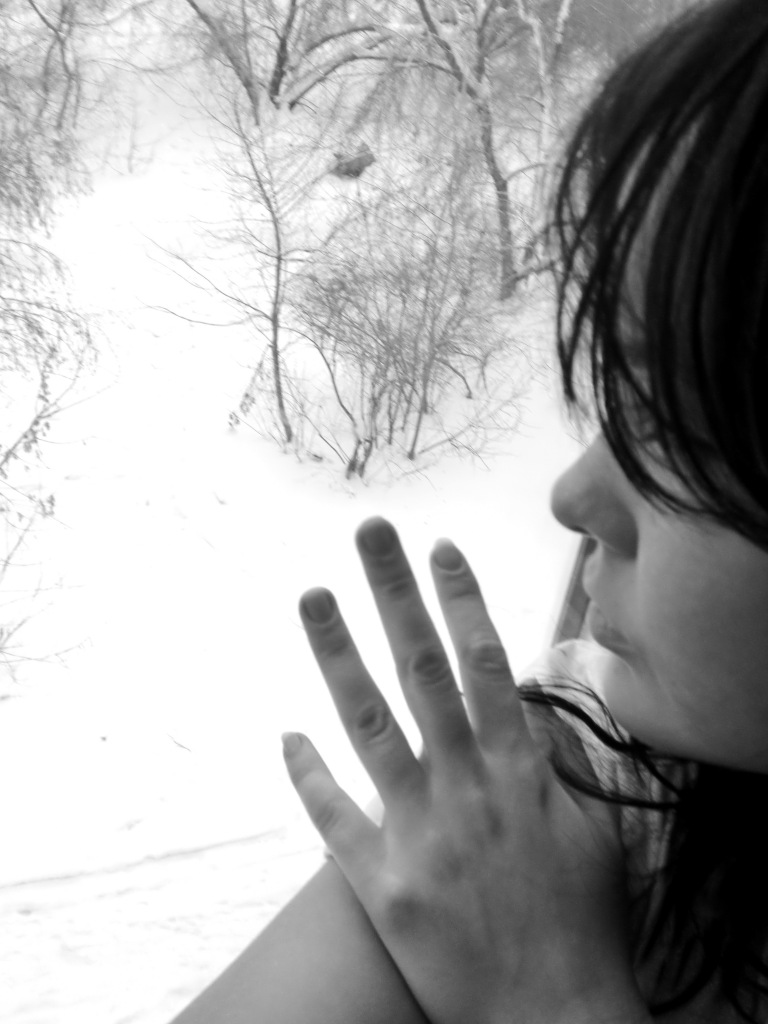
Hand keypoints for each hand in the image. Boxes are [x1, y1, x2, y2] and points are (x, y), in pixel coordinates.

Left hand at [283, 518, 650, 1023]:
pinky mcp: (382, 883)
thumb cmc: (579, 923)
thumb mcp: (590, 833)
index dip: (462, 598)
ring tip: (312, 595)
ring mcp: (418, 831)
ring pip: (368, 724)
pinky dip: (308, 775)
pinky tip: (285, 734)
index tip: (439, 546)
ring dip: (337, 654)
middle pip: (421, 669)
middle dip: (395, 592)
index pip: (485, 662)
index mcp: (518, 771)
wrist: (553, 1018)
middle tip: (370, 533)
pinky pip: (334, 819)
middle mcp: (464, 786)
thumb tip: (526, 714)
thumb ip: (555, 766)